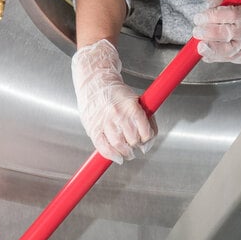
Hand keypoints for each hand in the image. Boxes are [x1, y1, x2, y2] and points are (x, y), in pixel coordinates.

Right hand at [71, 39, 156, 163]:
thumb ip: (145, 119)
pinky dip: (111, 155)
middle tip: (133, 145)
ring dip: (125, 153)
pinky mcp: (94, 128)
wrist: (95, 82)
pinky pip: (103, 147)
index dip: (146, 139)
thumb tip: (146, 143)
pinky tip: (117, 157)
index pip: (145, 133)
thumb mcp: (136, 101)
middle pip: (133, 141)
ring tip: (126, 152)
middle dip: (135, 145)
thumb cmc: (116, 93)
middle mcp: (118, 115)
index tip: (144, 139)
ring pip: (119, 146)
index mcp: (132, 107)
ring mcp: (105, 122)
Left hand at [192, 0, 240, 63]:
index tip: (200, 17)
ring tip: (199, 42)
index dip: (212, 16)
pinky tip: (205, 50)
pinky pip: (223, 59)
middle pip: (227, 34)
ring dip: (207, 47)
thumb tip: (210, 3)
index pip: (232, 14)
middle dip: (207, 32)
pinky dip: (210, 55)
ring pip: (225, 51)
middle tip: (197, 30)